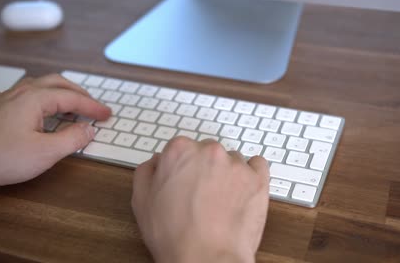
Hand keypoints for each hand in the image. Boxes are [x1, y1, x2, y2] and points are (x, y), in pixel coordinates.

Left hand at [0, 74, 110, 193]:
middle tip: (93, 107)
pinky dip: (42, 98)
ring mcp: (6, 99)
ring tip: (71, 107)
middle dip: (79, 94)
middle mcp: (20, 93)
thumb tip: (89, 130)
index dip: (92, 107)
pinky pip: (25, 95)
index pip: (72, 98)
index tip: (106, 114)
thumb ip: (72, 139)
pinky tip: (38, 109)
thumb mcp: (45, 153)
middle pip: (57, 83)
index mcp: (34, 99)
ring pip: (40, 86)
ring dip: (60, 93)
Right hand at [132, 137, 269, 262]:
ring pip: (231, 160)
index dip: (180, 168)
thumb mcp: (141, 201)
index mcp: (179, 151)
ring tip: (220, 201)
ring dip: (226, 173)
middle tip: (199, 194)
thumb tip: (156, 161)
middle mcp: (208, 151)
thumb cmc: (175, 235)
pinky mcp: (257, 178)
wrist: (206, 258)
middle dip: (203, 168)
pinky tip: (242, 190)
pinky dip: (251, 174)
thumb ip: (147, 172)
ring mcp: (236, 164)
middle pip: (206, 151)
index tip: (182, 181)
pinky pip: (257, 165)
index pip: (180, 148)